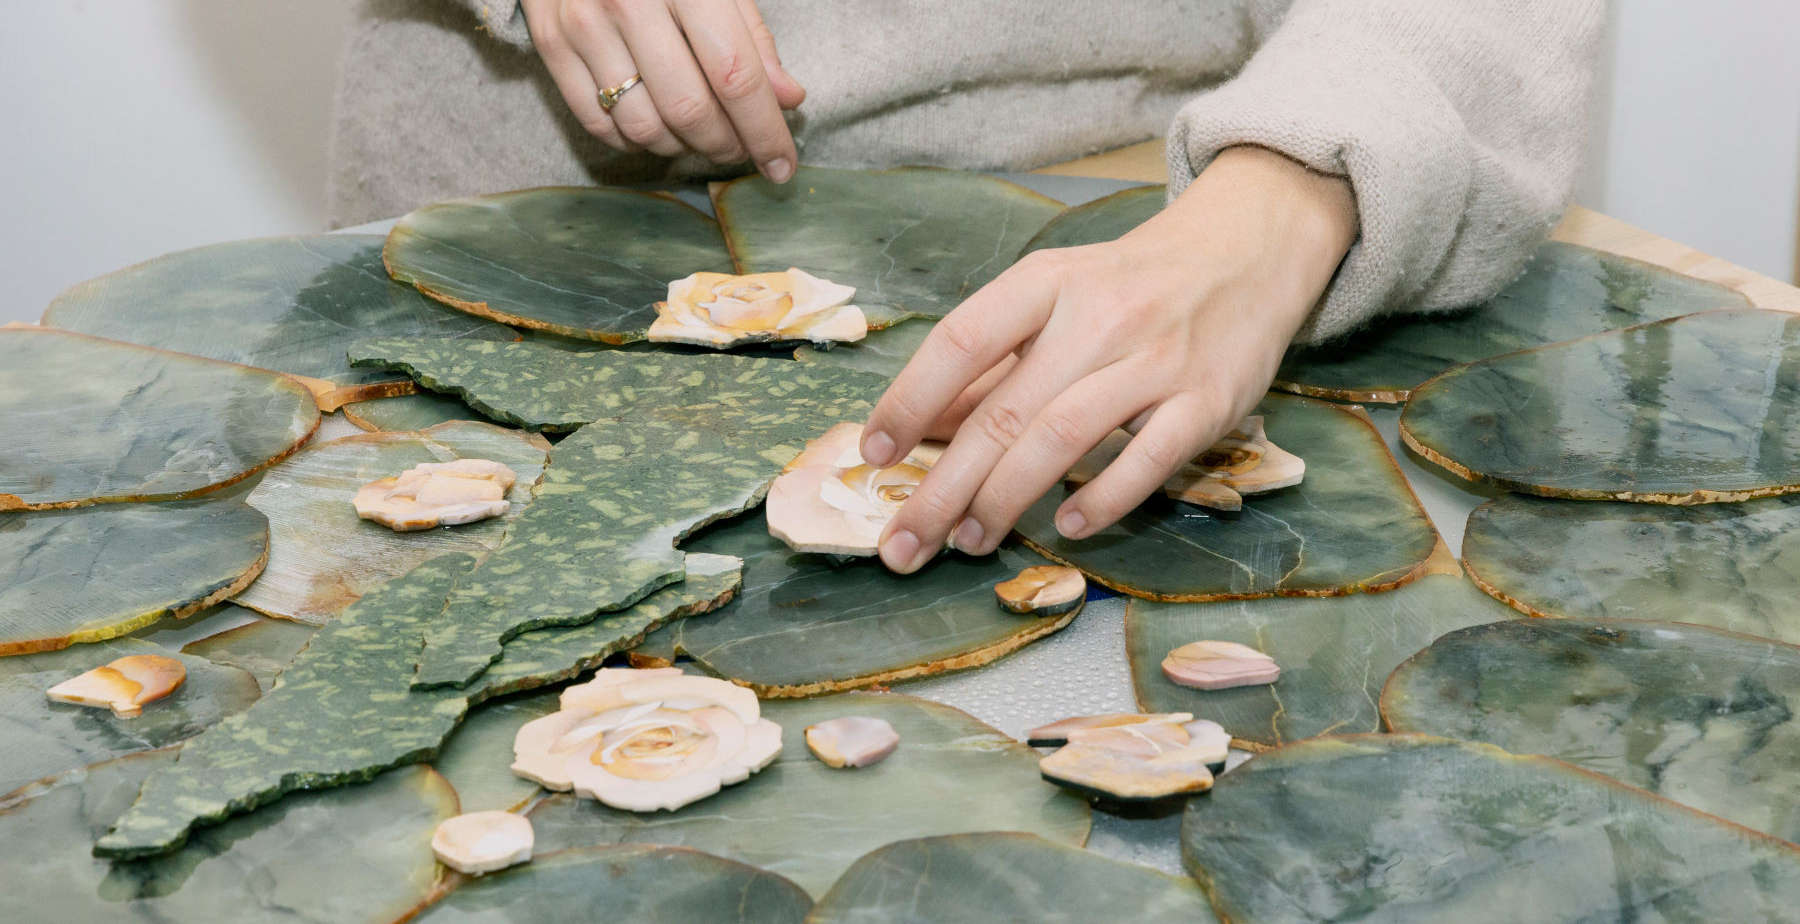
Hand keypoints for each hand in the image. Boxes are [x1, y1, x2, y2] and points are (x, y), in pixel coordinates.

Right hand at [521, 0, 805, 180]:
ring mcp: (582, 24)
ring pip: (644, 126)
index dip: (764, 130)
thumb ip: (752, 37)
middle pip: (689, 110)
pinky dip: (637, 141)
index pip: (734, 75)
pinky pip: (599, 123)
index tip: (782, 165)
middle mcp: (627, 2)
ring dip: (683, 149)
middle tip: (742, 148)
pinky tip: (659, 129)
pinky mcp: (550, 43)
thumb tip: (787, 100)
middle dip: (726, 145)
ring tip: (703, 137)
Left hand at [859, 146, 1357, 572]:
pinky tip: (1066, 530)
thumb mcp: (1054, 298)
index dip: (909, 401)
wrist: (1247, 250)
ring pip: (1063, 437)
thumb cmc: (1130, 284)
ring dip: (1005, 499)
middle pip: (1003, 410)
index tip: (872, 456)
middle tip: (901, 541)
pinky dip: (1103, 499)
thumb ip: (990, 362)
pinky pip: (1148, 459)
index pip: (961, 341)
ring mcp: (1157, 359)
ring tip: (969, 541)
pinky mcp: (1208, 400)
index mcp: (1048, 281)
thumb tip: (914, 428)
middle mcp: (1099, 316)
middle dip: (943, 486)